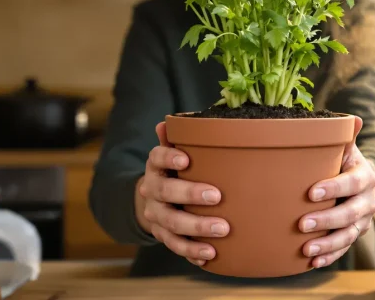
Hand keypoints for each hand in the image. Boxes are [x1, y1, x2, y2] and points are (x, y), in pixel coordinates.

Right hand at [135, 122, 229, 265]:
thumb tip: (170, 120)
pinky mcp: (163, 235)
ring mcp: (156, 215)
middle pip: (166, 193)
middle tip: (216, 196)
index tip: (186, 159)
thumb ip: (176, 138)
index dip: (169, 157)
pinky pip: (175, 246)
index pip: (157, 158)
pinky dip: (192, 251)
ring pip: (172, 224)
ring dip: (196, 228)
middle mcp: (152, 190)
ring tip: (222, 231)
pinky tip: (210, 255)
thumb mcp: (172, 152)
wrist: (153, 200)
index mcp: (156, 166)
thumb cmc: (175, 171)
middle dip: (190, 194)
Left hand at [299, 117, 374, 267]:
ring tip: (306, 250)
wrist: (357, 179)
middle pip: (351, 213)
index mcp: (365, 175)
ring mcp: (363, 220)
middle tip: (302, 224)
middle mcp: (368, 200)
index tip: (311, 192)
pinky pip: (345, 248)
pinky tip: (313, 262)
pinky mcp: (356, 234)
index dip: (334, 188)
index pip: (352, 183)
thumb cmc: (342, 159)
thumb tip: (353, 119)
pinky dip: (330, 256)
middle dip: (327, 220)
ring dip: (328, 244)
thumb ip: (343, 134)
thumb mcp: (344, 146)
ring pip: (349, 235)